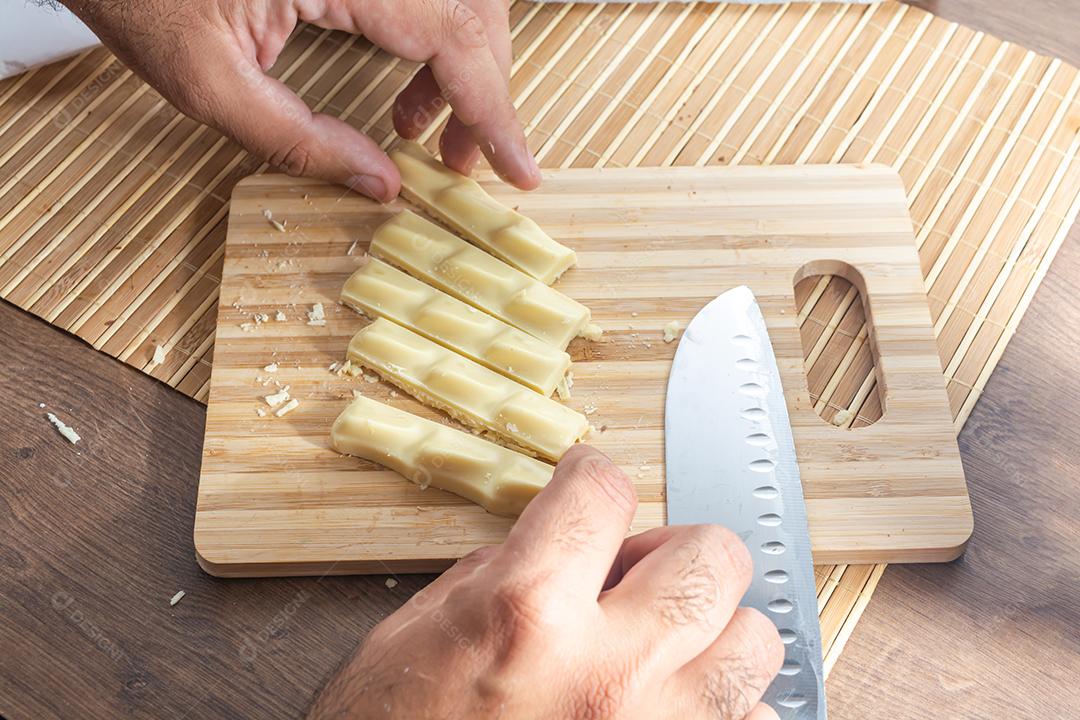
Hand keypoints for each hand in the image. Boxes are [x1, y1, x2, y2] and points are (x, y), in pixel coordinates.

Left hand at [62, 0, 539, 200]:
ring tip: (423, 128)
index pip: (454, 36)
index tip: (520, 166)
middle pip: (473, 10)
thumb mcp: (208, 83)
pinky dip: (435, 34)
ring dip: (463, 63)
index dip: (495, 111)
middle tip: (461, 161)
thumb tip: (380, 183)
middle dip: (484, 93)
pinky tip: (407, 78)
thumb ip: (300, 140)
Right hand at [307, 445, 782, 719]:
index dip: (591, 480)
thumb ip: (500, 574)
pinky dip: (722, 713)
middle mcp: (609, 673)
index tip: (591, 490)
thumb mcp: (415, 637)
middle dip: (675, 554)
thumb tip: (566, 544)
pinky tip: (668, 713)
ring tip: (666, 649)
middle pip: (711, 557)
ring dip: (712, 634)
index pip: (602, 493)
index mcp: (525, 614)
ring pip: (756, 643)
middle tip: (639, 576)